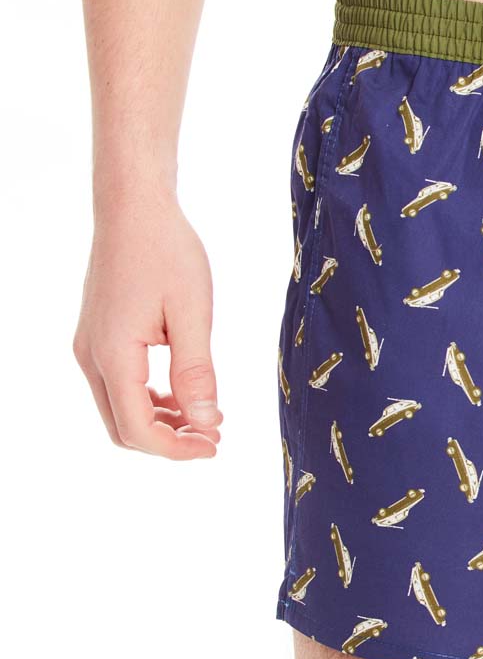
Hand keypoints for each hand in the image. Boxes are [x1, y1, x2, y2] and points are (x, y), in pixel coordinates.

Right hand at [73, 186, 222, 458]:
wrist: (134, 209)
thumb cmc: (168, 253)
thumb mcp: (192, 313)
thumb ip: (196, 371)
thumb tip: (204, 422)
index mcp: (113, 355)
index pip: (137, 429)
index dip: (176, 449)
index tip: (215, 444)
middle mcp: (91, 356)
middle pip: (123, 428)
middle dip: (168, 441)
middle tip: (214, 437)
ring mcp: (90, 346)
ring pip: (120, 408)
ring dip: (161, 421)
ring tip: (207, 416)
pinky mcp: (98, 336)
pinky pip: (119, 385)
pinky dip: (151, 398)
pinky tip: (186, 392)